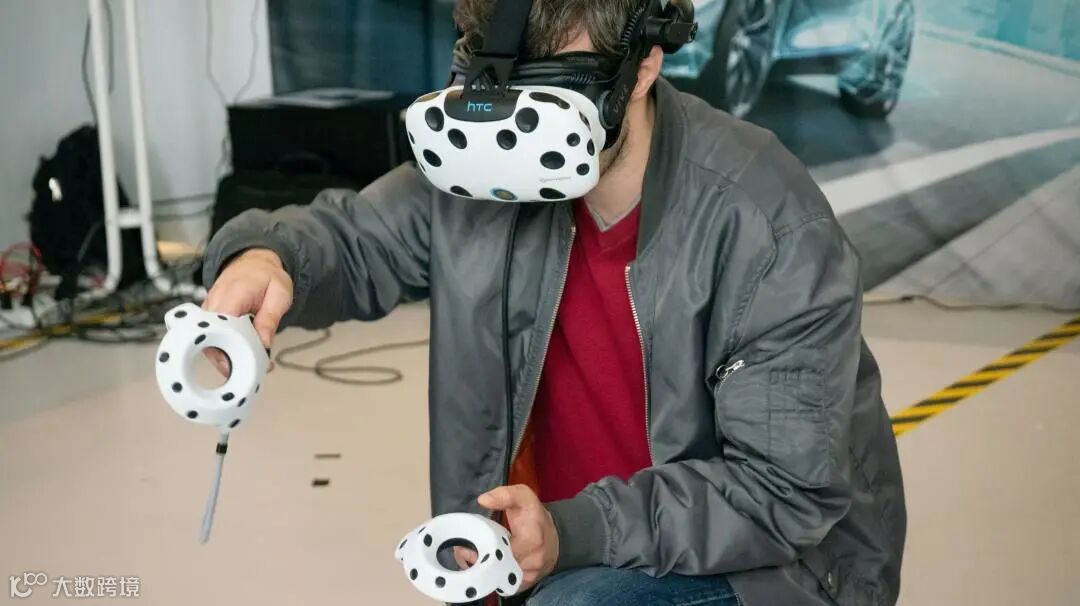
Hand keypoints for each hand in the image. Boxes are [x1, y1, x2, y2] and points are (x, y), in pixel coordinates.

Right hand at [202, 248, 292, 375]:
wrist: (255, 263)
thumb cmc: (268, 277)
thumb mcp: (280, 294)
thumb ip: (270, 318)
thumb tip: (264, 343)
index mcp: (233, 294)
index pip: (223, 326)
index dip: (231, 349)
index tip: (244, 365)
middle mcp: (214, 302)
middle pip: (210, 338)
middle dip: (228, 359)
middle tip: (251, 371)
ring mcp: (208, 310)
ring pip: (208, 341)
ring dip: (227, 358)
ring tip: (251, 367)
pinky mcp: (208, 317)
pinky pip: (211, 338)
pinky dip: (225, 350)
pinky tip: (242, 358)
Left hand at [478, 485, 558, 589]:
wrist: (555, 538)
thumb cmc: (534, 516)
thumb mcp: (523, 496)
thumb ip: (505, 495)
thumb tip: (483, 499)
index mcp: (533, 537)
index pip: (504, 549)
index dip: (484, 548)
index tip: (468, 544)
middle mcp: (534, 560)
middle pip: (499, 567)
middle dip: (480, 560)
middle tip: (465, 551)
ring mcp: (530, 575)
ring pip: (499, 579)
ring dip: (484, 569)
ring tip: (473, 557)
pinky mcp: (526, 585)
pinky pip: (504, 586)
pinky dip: (492, 578)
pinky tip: (486, 566)